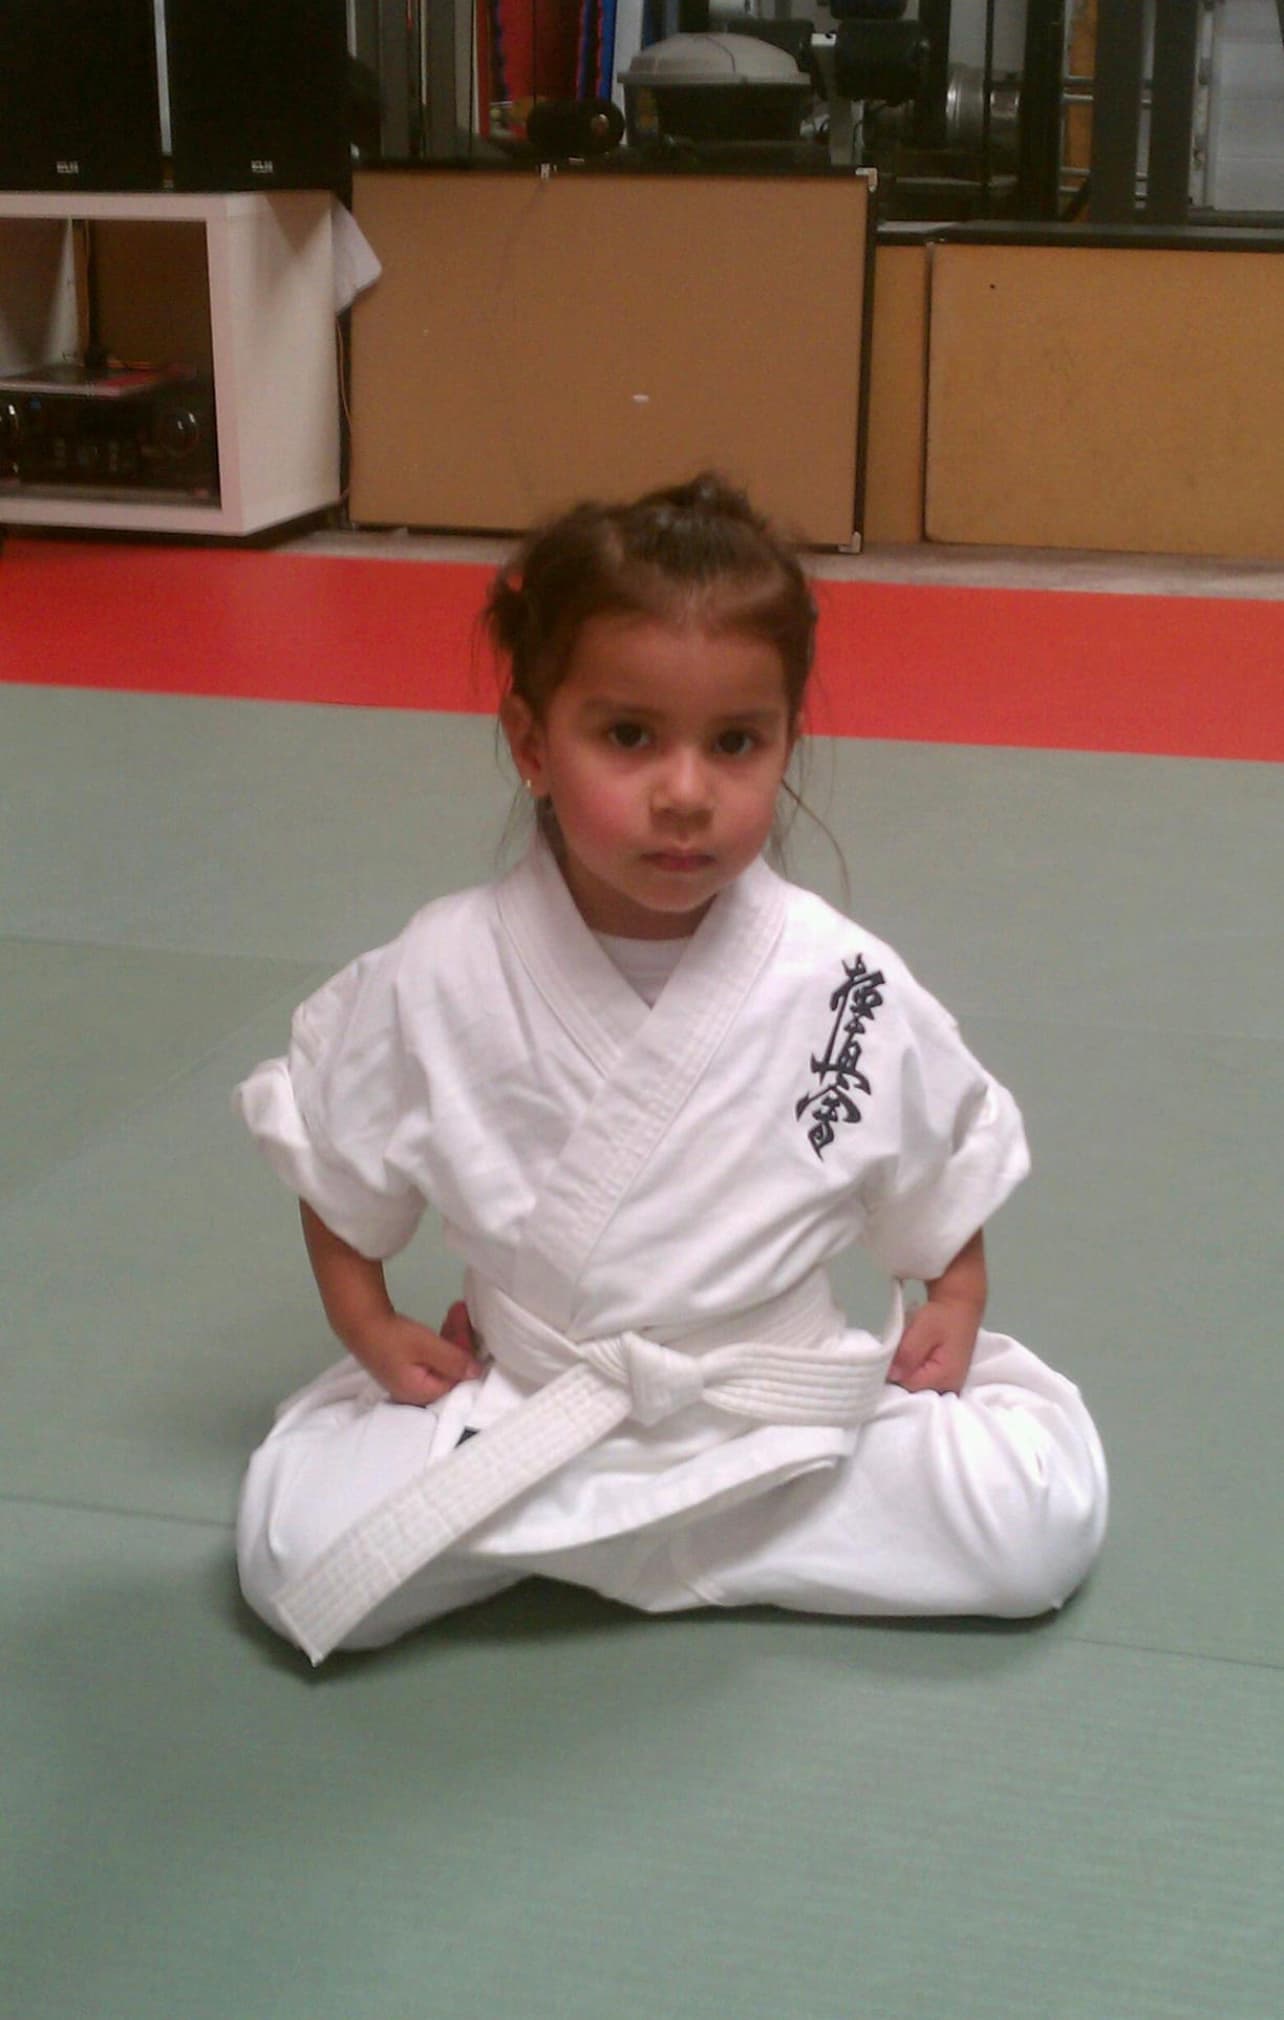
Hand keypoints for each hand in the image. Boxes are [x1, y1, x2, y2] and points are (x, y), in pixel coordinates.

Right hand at [349, 1301, 482, 1406]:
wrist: (357, 1321)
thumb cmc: (392, 1337)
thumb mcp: (427, 1346)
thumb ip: (454, 1360)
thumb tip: (477, 1372)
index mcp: (420, 1393)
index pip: (455, 1379)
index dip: (467, 1354)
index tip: (472, 1329)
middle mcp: (415, 1391)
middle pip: (448, 1369)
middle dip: (459, 1340)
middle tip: (462, 1311)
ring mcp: (409, 1379)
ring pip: (440, 1360)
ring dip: (451, 1335)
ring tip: (457, 1310)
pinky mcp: (404, 1366)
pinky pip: (430, 1356)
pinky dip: (439, 1340)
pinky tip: (447, 1320)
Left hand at [887, 1297, 979, 1395]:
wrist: (959, 1307)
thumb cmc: (942, 1316)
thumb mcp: (923, 1330)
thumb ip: (907, 1354)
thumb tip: (892, 1376)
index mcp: (944, 1379)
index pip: (908, 1387)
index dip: (893, 1373)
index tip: (886, 1358)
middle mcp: (949, 1389)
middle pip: (913, 1391)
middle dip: (900, 1374)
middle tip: (895, 1353)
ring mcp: (948, 1386)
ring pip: (917, 1387)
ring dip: (906, 1372)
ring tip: (904, 1353)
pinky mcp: (945, 1380)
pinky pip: (923, 1382)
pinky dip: (914, 1371)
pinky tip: (911, 1359)